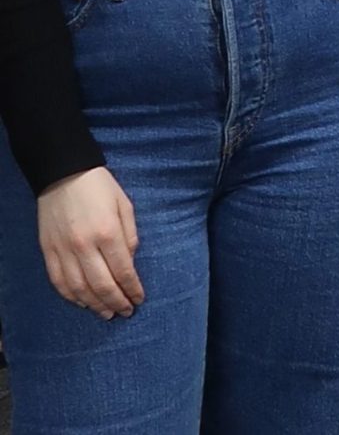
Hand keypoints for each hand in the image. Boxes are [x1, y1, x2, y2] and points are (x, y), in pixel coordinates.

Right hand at [37, 166, 143, 318]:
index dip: (132, 289)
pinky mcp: (48, 251)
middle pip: (102, 285)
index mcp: (107, 232)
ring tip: (107, 313)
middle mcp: (84, 246)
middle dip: (116, 302)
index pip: (123, 271)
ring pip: (79, 289)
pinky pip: (59, 282)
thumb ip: (129, 235)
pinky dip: (71, 296)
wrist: (63, 174)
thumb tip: (130, 261)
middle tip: (126, 312)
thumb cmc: (100, 187)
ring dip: (94, 305)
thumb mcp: (124, 205)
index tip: (139, 299)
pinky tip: (82, 302)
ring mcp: (63, 250)